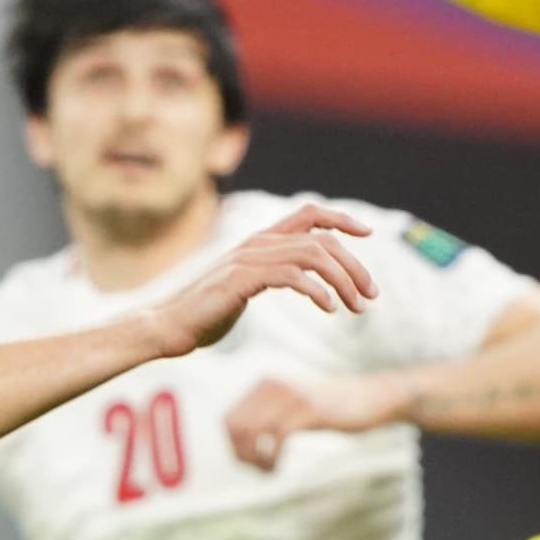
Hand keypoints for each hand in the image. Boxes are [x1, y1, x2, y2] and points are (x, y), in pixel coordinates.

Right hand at [145, 200, 371, 359]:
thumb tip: (299, 281)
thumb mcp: (244, 287)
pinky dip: (317, 291)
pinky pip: (292, 276)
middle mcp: (257, 243)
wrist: (168, 325)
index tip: (368, 234)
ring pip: (314, 254)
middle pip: (322, 239)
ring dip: (343, 281)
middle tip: (371, 296)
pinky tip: (329, 309)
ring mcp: (248, 258)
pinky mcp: (242, 278)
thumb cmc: (205, 312)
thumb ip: (270, 277)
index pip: (308, 213)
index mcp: (259, 241)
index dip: (341, 218)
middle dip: (354, 266)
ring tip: (356, 308)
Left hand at [225, 372, 396, 469]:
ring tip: (268, 471)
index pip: (229, 420)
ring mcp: (290, 396)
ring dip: (255, 460)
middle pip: (235, 428)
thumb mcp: (292, 408)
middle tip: (260, 471)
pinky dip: (271, 458)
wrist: (370, 397)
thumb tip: (238, 448)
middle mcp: (273, 386)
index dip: (234, 447)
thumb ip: (266, 419)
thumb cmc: (330, 408)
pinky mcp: (308, 409)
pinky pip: (276, 438)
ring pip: (252, 433)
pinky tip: (276, 469)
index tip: (251, 463)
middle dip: (242, 455)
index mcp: (265, 385)